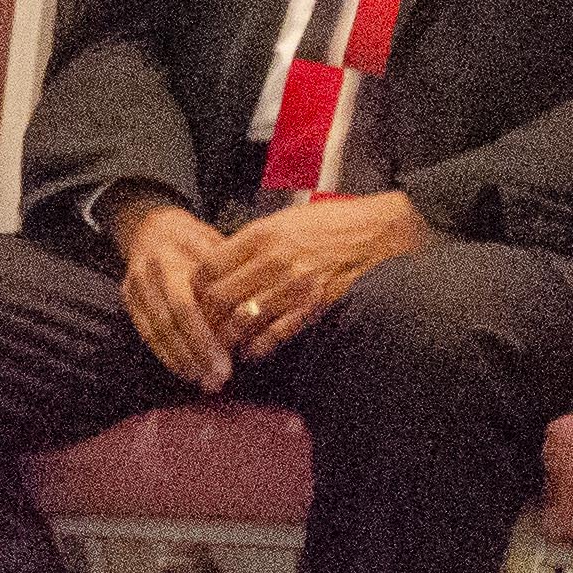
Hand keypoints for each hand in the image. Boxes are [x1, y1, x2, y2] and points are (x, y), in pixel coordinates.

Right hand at [106, 188, 236, 390]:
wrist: (152, 226)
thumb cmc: (194, 239)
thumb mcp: (214, 246)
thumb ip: (228, 279)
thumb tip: (251, 315)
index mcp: (168, 259)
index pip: (184, 306)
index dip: (204, 339)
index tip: (227, 365)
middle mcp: (146, 274)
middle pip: (168, 324)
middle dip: (193, 356)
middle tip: (217, 380)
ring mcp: (133, 287)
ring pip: (154, 332)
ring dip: (179, 361)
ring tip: (205, 382)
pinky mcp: (128, 299)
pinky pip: (145, 332)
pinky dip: (164, 354)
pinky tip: (185, 370)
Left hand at [199, 189, 429, 365]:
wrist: (379, 233)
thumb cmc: (331, 223)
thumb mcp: (283, 221)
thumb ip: (253, 242)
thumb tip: (225, 263)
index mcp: (259, 236)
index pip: (209, 266)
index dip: (195, 287)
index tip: (192, 298)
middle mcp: (272, 261)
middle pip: (221, 296)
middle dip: (205, 317)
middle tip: (199, 330)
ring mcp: (295, 286)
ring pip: (244, 318)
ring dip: (228, 336)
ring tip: (219, 346)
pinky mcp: (317, 306)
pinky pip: (278, 332)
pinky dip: (260, 346)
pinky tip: (250, 352)